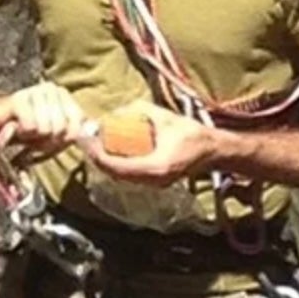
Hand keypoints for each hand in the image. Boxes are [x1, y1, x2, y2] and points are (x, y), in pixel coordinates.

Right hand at [3, 82, 84, 152]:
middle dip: (47, 140)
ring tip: (23, 131)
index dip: (63, 139)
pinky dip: (22, 134)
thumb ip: (74, 130)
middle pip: (62, 128)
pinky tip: (15, 127)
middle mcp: (51, 89)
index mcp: (62, 94)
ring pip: (47, 128)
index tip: (48, 138)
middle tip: (33, 136)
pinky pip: (31, 127)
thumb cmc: (24, 130)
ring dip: (33, 138)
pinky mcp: (19, 100)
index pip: (77, 124)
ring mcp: (35, 91)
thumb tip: (95, 128)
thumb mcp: (53, 134)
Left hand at [83, 101, 217, 186]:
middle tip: (87, 140)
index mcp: (155, 167)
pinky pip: (126, 175)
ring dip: (104, 161)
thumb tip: (113, 114)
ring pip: (118, 176)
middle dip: (97, 156)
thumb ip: (137, 112)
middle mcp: (151, 181)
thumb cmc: (191, 134)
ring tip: (95, 143)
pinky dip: (115, 164)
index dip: (97, 153)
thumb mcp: (164, 117)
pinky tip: (110, 150)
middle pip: (113, 173)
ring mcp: (151, 185)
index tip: (87, 139)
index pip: (115, 166)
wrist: (211, 151)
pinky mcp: (151, 183)